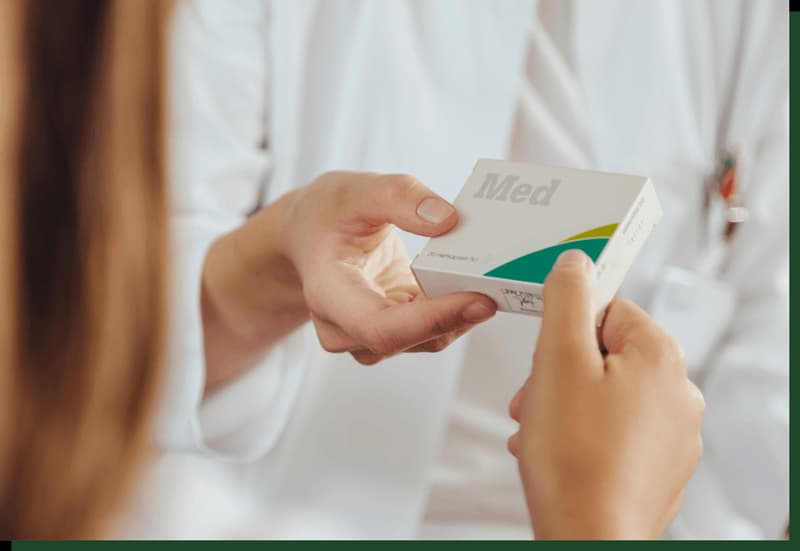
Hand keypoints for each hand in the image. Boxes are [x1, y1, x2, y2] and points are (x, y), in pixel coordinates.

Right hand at [201, 171, 496, 389]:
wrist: (309, 235)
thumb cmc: (325, 214)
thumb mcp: (353, 190)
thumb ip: (398, 197)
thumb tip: (449, 220)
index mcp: (328, 295)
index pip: (381, 327)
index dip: (433, 319)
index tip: (479, 299)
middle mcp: (344, 328)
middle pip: (410, 339)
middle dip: (459, 315)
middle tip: (503, 284)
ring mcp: (368, 335)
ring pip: (427, 340)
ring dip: (463, 314)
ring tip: (495, 280)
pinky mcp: (394, 330)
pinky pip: (433, 330)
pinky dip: (457, 309)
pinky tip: (477, 283)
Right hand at [507, 250, 703, 539]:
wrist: (587, 537)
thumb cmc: (573, 456)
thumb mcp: (558, 358)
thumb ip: (567, 298)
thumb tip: (576, 263)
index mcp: (660, 355)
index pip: (608, 310)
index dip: (565, 333)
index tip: (545, 361)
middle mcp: (679, 391)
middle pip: (606, 355)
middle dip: (560, 374)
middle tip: (535, 401)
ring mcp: (675, 434)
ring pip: (607, 395)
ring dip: (566, 405)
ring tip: (541, 432)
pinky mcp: (661, 467)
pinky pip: (616, 432)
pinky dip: (584, 436)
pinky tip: (560, 454)